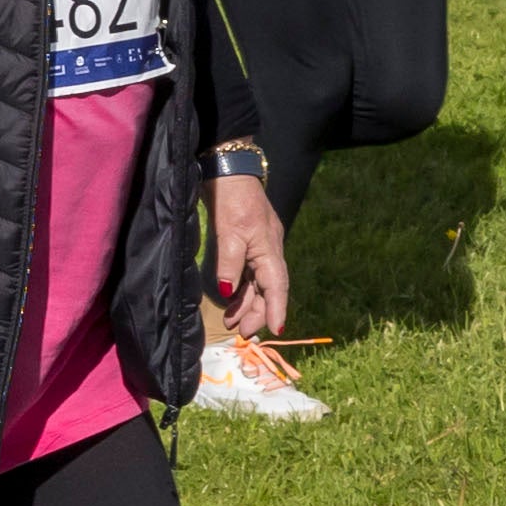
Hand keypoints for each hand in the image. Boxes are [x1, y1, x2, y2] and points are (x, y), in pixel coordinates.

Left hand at [209, 173, 288, 342]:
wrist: (229, 172)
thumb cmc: (232, 200)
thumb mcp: (229, 232)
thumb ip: (229, 263)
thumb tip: (229, 293)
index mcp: (269, 250)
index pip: (276, 286)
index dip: (276, 309)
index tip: (276, 330)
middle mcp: (268, 252)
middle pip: (268, 289)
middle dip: (258, 312)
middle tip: (243, 332)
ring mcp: (259, 248)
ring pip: (258, 283)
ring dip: (247, 303)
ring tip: (232, 321)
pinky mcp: (248, 243)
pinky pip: (249, 273)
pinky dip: (241, 288)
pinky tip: (231, 300)